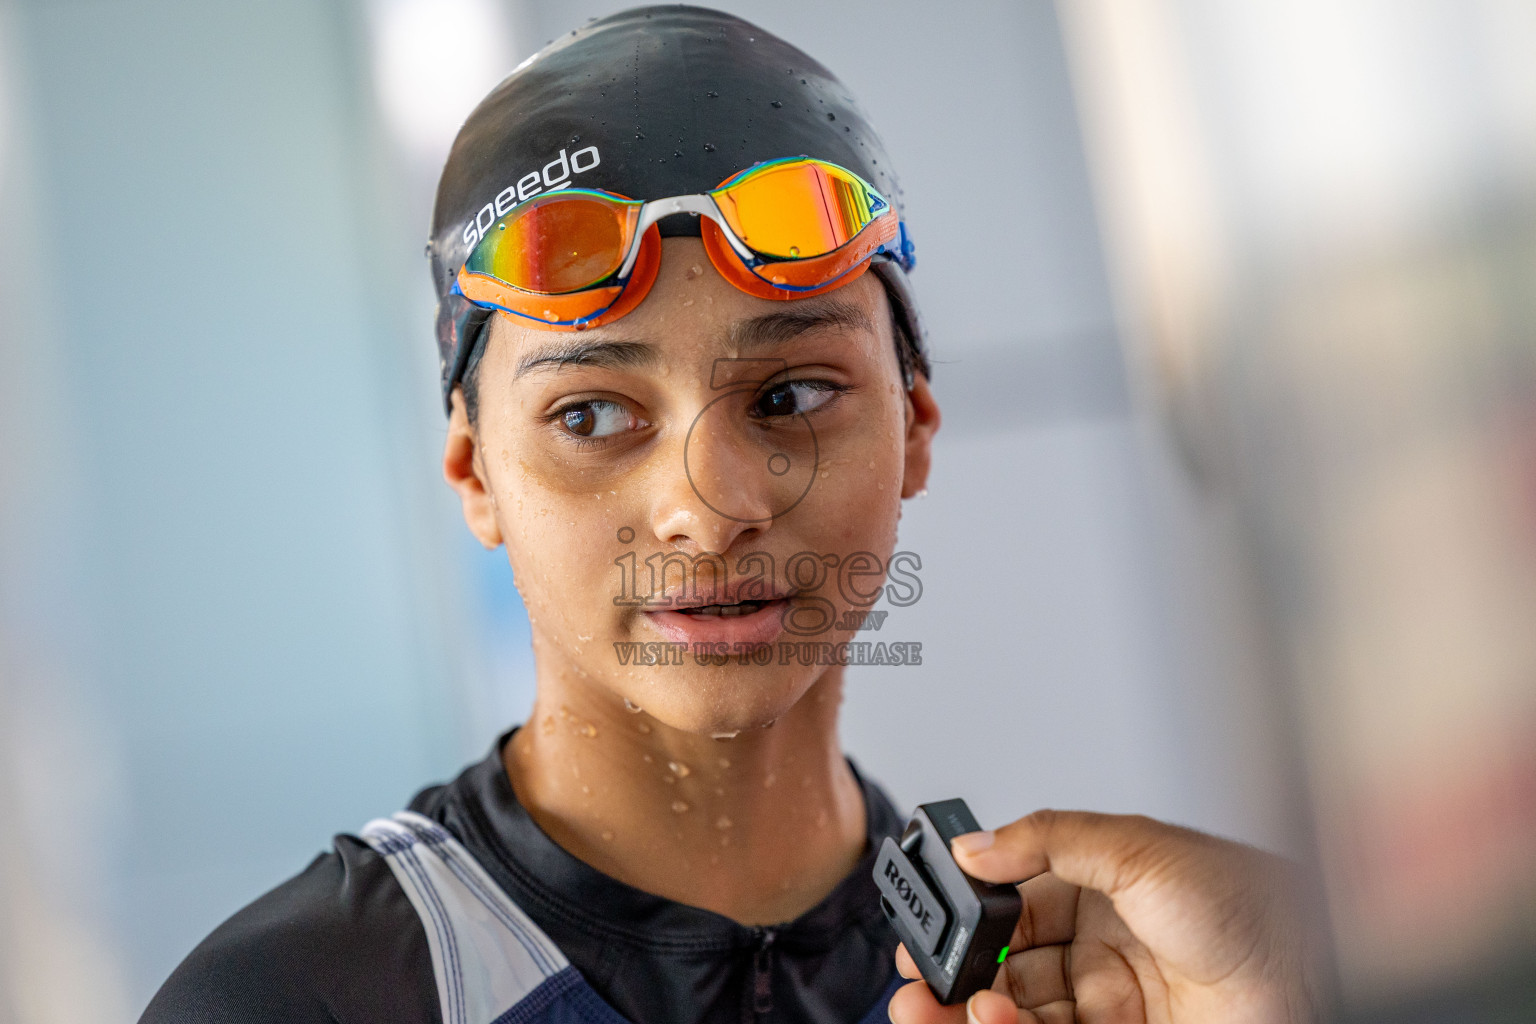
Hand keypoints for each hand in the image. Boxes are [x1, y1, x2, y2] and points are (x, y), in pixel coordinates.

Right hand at [887, 810, 1320, 1023]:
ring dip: (970, 1007)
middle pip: (1004, 964)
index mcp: (1102, 888)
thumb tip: (972, 845)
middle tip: (915, 976)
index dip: (967, 914)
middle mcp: (1101, 948)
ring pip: (1016, 1010)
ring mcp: (1110, 1005)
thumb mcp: (1139, 847)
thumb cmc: (1252, 903)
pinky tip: (987, 1015)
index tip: (927, 921)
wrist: (1312, 976)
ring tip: (933, 1004)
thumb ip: (1047, 839)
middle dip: (954, 970)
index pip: (1013, 903)